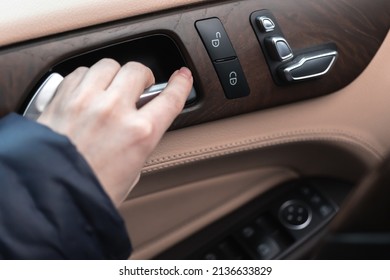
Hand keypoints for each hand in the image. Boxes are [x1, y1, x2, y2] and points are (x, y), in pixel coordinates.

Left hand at [38, 59, 192, 206]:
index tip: (182, 77)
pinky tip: (88, 92)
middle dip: (142, 76)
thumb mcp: (132, 172)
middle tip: (139, 86)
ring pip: (109, 65)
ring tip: (111, 87)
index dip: (180, 85)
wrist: (47, 195)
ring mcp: (86, 100)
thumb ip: (139, 142)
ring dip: (114, 74)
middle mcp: (114, 111)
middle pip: (137, 70)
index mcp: (139, 134)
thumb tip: (139, 125)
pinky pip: (81, 72)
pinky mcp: (62, 97)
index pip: (170, 98)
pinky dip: (88, 79)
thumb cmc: (88, 191)